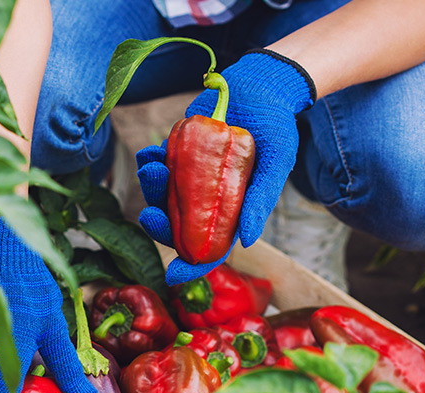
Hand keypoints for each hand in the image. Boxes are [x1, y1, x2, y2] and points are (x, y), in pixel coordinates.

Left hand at [138, 50, 315, 285]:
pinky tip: (150, 154)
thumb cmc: (276, 126)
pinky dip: (148, 162)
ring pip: (162, 197)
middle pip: (177, 226)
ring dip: (150, 188)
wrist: (262, 85)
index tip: (173, 275)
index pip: (210, 247)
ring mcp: (190, 176)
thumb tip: (246, 241)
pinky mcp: (178, 152)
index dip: (192, 265)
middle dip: (159, 226)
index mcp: (233, 211)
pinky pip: (156, 165)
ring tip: (152, 168)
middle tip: (149, 216)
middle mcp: (209, 198)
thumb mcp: (276, 163)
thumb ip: (260, 200)